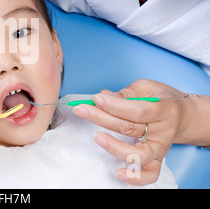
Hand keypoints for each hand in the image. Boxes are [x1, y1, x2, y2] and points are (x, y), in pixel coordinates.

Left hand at [72, 79, 189, 184]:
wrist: (183, 115)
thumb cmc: (161, 99)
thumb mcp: (147, 88)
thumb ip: (126, 93)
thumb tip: (104, 96)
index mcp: (164, 109)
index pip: (137, 109)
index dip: (115, 105)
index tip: (96, 98)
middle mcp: (163, 131)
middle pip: (130, 128)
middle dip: (102, 118)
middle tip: (82, 110)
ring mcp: (160, 148)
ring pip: (138, 154)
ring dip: (114, 147)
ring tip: (96, 137)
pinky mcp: (157, 160)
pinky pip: (149, 174)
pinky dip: (135, 177)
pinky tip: (117, 171)